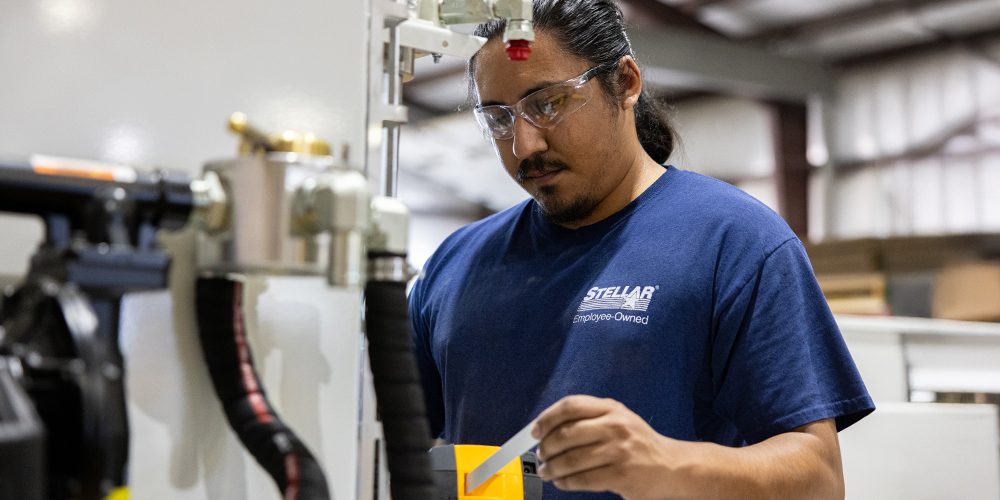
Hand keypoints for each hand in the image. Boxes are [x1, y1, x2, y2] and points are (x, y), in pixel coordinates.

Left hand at [532, 395, 695, 498]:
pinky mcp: (621, 475)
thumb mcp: (619, 419)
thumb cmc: (639, 444)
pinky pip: (582, 480)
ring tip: (546, 472)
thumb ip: (589, 419)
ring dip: (551, 468)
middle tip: (540, 456)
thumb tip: (548, 430)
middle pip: (566, 434)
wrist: (674, 467)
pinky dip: (565, 482)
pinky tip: (562, 482)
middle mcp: (615, 426)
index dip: (547, 418)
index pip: (571, 406)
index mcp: (611, 408)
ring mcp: (619, 451)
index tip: (535, 431)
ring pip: (570, 460)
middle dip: (546, 448)